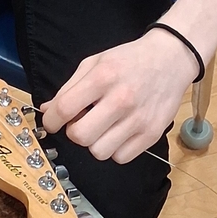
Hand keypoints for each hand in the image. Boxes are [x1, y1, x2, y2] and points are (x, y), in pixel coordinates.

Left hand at [40, 29, 196, 162]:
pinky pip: (121, 158)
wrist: (169, 59)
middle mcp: (120, 100)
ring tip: (101, 126)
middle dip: (73, 132)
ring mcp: (138, 119)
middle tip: (80, 122)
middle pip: (80, 136)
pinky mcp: (152, 134)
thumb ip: (69, 87)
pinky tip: (118, 132)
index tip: (51, 122)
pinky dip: (114, 149)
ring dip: (94, 142)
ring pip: (99, 152)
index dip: (51, 120)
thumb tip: (47, 110)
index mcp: (102, 77)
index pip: (65, 108)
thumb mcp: (94, 62)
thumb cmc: (128, 60)